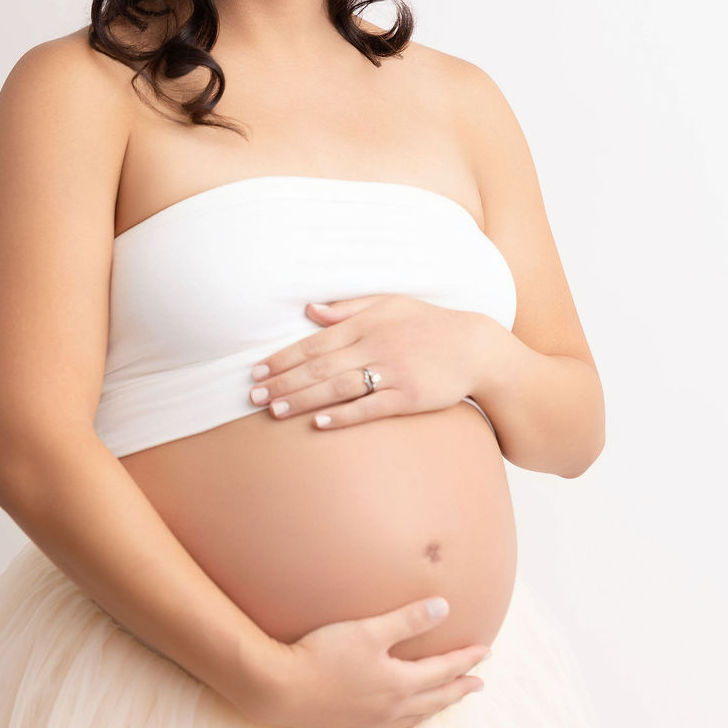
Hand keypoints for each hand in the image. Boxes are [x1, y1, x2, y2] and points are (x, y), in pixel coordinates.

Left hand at [249, 293, 490, 429]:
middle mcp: (375, 346)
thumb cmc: (428, 324)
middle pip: (319, 368)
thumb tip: (310, 310)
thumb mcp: (390, 304)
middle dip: (283, 382)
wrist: (474, 347)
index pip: (314, 342)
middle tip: (253, 396)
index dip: (283, 358)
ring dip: (303, 400)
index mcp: (366, 324)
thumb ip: (348, 308)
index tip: (257, 372)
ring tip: (275, 411)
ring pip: (338, 388)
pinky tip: (319, 423)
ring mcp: (392, 373)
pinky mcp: (409, 398)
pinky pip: (370, 408)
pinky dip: (343, 416)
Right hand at [255, 597, 490, 727]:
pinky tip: (402, 720)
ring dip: (436, 708)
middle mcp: (391, 708)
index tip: (487, 652)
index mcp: (400, 684)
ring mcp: (370, 724)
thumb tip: (444, 607)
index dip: (466, 660)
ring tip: (447, 702)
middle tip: (479, 684)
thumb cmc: (322, 654)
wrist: (280, 689)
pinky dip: (407, 723)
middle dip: (460, 689)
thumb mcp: (368, 631)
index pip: (443, 671)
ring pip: (415, 718)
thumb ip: (407, 620)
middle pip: (436, 699)